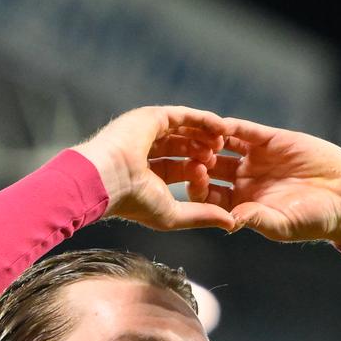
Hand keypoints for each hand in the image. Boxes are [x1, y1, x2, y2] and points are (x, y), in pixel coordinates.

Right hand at [71, 106, 239, 232]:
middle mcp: (146, 151)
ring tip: (223, 141)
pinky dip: (203, 119)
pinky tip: (221, 125)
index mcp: (146, 174)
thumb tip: (232, 224)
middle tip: (219, 158)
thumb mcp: (174, 214)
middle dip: (203, 153)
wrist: (108, 178)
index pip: (178, 169)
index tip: (210, 178)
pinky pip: (183, 115)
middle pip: (182, 148)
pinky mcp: (152, 117)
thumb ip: (202, 216)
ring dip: (205, 134)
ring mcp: (147, 132)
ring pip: (183, 130)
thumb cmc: (135, 201)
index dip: (197, 173)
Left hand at [196, 119, 340, 243]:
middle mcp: (243, 180)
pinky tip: (222, 125)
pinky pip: (245, 130)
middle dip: (199, 161)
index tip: (194, 180)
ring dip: (212, 142)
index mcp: (241, 204)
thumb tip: (229, 220)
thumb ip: (256, 219)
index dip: (198, 187)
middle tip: (192, 157)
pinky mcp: (270, 140)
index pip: (207, 195)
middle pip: (209, 168)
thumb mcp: (283, 224)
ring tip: (204, 139)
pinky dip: (232, 127)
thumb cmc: (314, 219)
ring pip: (222, 146)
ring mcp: (255, 158)